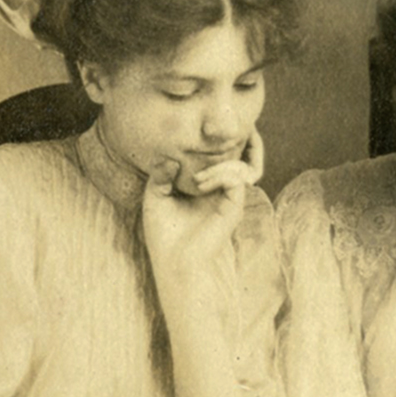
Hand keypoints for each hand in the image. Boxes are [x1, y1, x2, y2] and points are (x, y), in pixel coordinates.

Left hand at [141, 132, 261, 269]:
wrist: (175, 262)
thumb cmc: (164, 234)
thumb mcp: (155, 197)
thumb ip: (161, 174)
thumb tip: (170, 157)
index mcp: (206, 186)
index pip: (222, 157)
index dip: (219, 143)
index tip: (200, 134)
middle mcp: (221, 191)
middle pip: (240, 156)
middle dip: (234, 142)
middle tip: (211, 136)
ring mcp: (229, 198)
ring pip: (238, 165)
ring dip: (217, 164)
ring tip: (196, 178)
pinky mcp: (233, 207)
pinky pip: (236, 180)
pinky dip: (219, 175)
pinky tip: (200, 184)